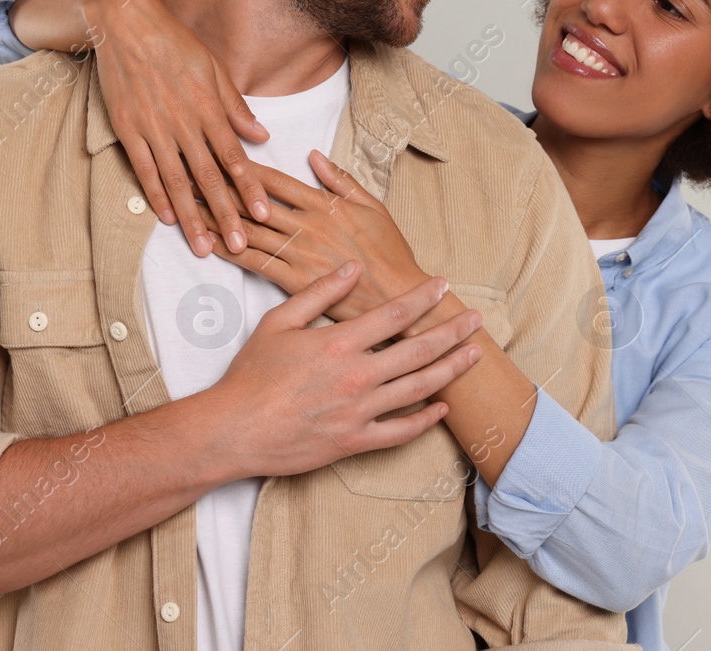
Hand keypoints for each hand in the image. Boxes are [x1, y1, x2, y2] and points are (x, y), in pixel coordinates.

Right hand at [79, 0, 272, 255]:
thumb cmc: (174, 43)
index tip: (263, 214)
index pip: (234, 156)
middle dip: (225, 215)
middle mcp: (183, 122)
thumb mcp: (214, 67)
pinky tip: (167, 218)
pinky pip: (144, 169)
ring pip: (177, 181)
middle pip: (208, 177)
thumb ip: (236, 106)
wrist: (124, 23)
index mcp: (209, 107)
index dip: (249, 188)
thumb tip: (261, 135)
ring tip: (204, 247)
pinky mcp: (128, 129)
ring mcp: (154, 127)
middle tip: (238, 247)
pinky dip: (156, 195)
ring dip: (192, 217)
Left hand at [196, 150, 432, 321]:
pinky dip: (231, 252)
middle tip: (186, 174)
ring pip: (249, 231)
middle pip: (253, 203)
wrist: (401, 297)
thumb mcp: (373, 207)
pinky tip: (209, 244)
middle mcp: (307, 226)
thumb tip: (314, 155)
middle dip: (217, 187)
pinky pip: (256, 264)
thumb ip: (340, 180)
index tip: (216, 155)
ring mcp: (300, 254)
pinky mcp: (296, 281)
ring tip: (187, 206)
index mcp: (325, 204)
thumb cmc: (390, 252)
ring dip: (216, 218)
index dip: (242, 168)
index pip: (275, 181)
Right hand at [206, 262, 482, 478]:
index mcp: (340, 343)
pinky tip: (442, 407)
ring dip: (450, 370)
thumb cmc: (251, 375)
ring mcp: (359, 411)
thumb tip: (352, 269)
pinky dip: (425, 420)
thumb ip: (319, 293)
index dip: (423, 298)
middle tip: (476, 320)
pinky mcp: (354, 441)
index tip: (443, 285)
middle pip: (418, 350)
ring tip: (473, 356)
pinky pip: (400, 432)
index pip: (394, 314)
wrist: (234, 430)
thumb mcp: (279, 322)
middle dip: (452, 332)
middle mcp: (357, 376)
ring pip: (418, 389)